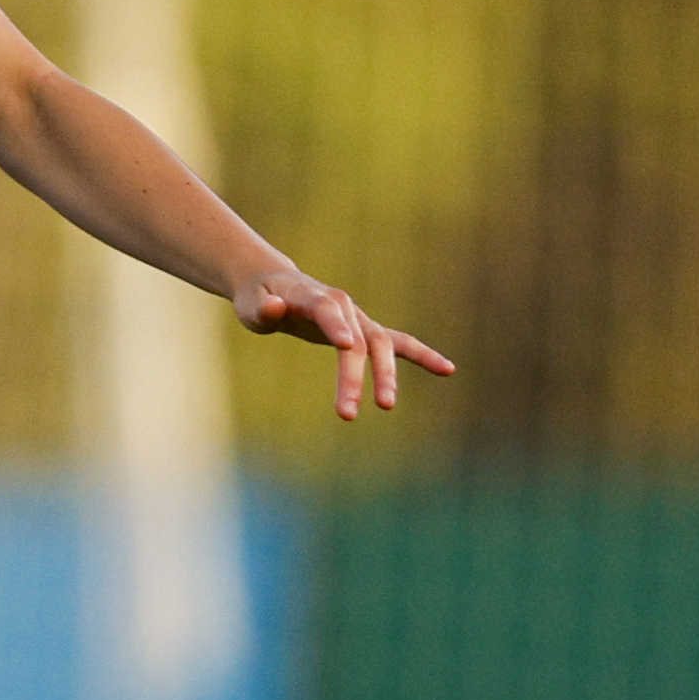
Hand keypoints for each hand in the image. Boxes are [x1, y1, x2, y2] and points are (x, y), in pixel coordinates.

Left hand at [233, 267, 457, 420]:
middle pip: (356, 340)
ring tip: (386, 406)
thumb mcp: (251, 304)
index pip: (328, 311)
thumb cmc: (260, 298)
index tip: (346, 345)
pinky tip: (448, 369)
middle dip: (355, 376)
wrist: (275, 286)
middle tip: (347, 413)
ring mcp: (359, 319)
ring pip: (381, 345)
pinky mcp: (366, 332)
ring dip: (386, 375)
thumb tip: (275, 308)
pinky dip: (422, 355)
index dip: (337, 326)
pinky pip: (399, 343)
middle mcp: (343, 306)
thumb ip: (264, 309)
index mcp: (315, 297)